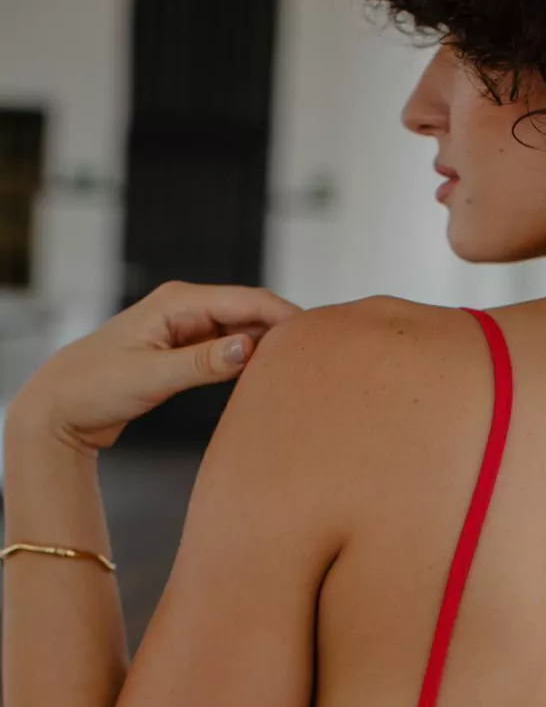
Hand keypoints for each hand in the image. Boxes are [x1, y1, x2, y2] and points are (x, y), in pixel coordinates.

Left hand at [9, 280, 303, 453]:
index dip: (288, 317)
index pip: (249, 300)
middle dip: (285, 331)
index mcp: (179, 302)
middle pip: (252, 312)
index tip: (322, 339)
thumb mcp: (151, 377)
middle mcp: (186, 308)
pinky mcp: (186, 351)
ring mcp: (187, 329)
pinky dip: (250, 362)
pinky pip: (230, 351)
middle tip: (324, 359)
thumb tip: (250, 348)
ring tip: (305, 370)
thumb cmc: (96, 387)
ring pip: (244, 331)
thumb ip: (202, 364)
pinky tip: (270, 379)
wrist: (62, 407)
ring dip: (270, 348)